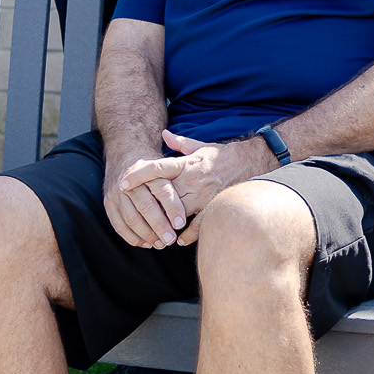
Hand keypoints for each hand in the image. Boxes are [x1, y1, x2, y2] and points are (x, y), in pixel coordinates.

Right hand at [103, 152, 188, 249]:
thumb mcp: (167, 165)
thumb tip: (198, 202)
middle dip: (159, 226)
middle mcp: (132, 182)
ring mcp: (117, 193)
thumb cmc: (153, 166)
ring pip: (131, 218)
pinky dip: (132, 237)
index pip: (162, 190)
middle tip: (170, 240)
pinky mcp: (109, 203)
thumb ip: (179, 180)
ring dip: (146, 234)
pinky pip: (119, 225)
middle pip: (146, 206)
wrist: (125, 152)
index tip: (181, 224)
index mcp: (149, 171)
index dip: (172, 208)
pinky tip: (145, 243)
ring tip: (160, 244)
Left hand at [140, 130, 274, 246]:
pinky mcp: (215, 205)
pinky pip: (200, 223)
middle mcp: (193, 179)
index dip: (139, 175)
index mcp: (187, 164)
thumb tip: (164, 134)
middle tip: (132, 214)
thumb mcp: (200, 146)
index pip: (158, 168)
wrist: (251, 161)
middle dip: (148, 204)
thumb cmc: (222, 155)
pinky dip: (189, 234)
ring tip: (153, 232)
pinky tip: (179, 240)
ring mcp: (204, 194)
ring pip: (179, 211)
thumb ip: (179, 143)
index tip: (123, 182)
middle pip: (164, 194)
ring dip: (165, 222)